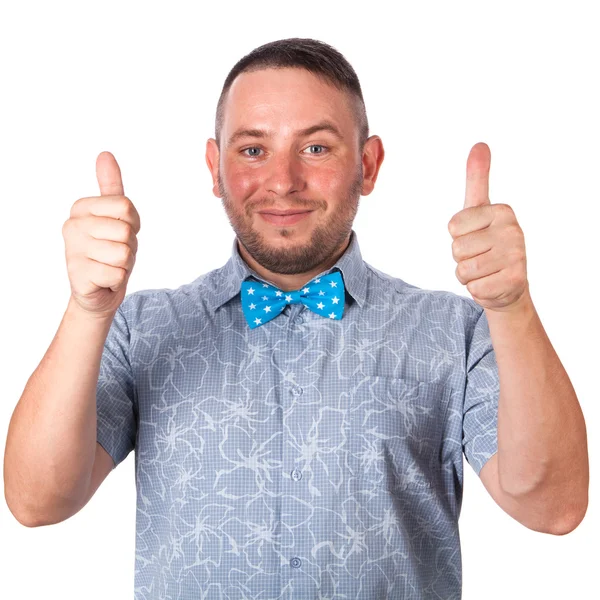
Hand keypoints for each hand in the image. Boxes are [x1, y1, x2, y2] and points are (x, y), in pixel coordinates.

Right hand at [62, 151, 140, 316]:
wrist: (99, 291)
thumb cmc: (109, 252)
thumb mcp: (115, 217)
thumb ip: (111, 187)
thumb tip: (105, 154)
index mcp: (81, 208)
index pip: (125, 205)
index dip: (132, 222)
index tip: (119, 232)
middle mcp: (72, 225)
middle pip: (125, 230)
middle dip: (129, 245)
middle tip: (114, 253)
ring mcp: (73, 250)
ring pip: (123, 253)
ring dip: (124, 263)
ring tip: (109, 265)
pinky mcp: (78, 274)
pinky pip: (118, 273)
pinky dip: (117, 279)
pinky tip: (104, 279)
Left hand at [448, 142, 528, 312]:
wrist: (509, 284)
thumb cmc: (489, 243)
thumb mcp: (480, 209)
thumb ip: (477, 179)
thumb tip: (480, 145)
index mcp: (502, 211)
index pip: (453, 227)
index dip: (458, 236)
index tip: (476, 236)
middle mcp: (513, 231)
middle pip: (456, 249)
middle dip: (462, 257)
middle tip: (481, 256)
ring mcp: (516, 257)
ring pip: (463, 269)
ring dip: (468, 274)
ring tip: (485, 269)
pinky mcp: (513, 281)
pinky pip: (473, 287)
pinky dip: (477, 289)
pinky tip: (491, 282)